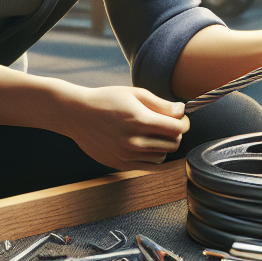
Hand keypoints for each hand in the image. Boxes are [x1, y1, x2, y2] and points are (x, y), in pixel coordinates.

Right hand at [58, 86, 189, 170]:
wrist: (77, 114)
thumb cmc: (106, 99)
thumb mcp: (135, 93)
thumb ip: (161, 104)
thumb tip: (182, 111)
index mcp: (140, 120)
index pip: (177, 129)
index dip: (183, 122)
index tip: (180, 118)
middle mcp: (135, 141)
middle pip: (173, 144)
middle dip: (175, 133)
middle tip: (168, 124)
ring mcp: (127, 155)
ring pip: (162, 157)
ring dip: (164, 145)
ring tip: (153, 133)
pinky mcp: (121, 164)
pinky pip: (149, 166)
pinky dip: (154, 157)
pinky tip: (149, 145)